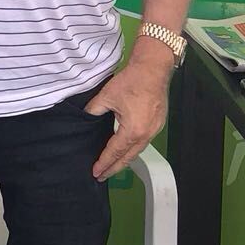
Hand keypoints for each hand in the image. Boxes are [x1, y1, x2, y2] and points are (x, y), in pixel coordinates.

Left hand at [85, 56, 172, 179]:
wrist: (152, 68)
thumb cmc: (132, 81)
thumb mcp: (106, 96)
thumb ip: (94, 110)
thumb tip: (85, 118)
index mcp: (132, 131)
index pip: (114, 152)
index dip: (104, 163)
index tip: (96, 172)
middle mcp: (146, 135)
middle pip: (128, 157)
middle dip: (114, 168)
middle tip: (102, 175)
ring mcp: (154, 130)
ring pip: (137, 151)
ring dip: (125, 159)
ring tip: (113, 166)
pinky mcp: (158, 124)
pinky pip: (144, 142)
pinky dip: (133, 149)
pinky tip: (126, 149)